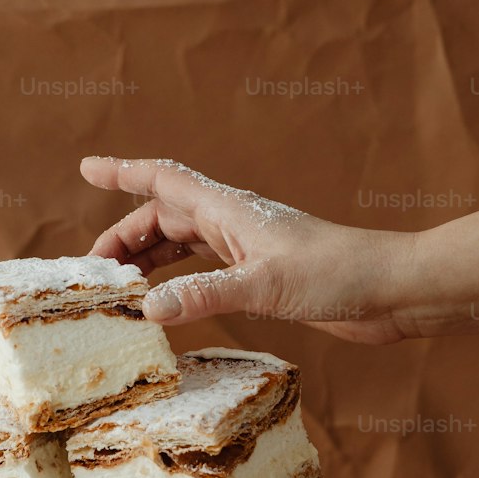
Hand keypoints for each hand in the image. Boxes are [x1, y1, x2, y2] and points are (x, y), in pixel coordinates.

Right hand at [80, 157, 411, 344]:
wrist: (392, 290)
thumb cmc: (338, 273)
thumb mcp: (264, 286)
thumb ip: (206, 295)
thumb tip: (148, 309)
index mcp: (229, 211)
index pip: (164, 181)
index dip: (123, 172)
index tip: (86, 168)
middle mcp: (233, 224)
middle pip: (163, 219)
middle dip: (124, 238)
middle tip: (93, 273)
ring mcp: (247, 250)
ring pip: (182, 246)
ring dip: (149, 262)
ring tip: (120, 290)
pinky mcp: (262, 277)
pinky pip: (204, 273)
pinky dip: (178, 284)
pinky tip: (169, 305)